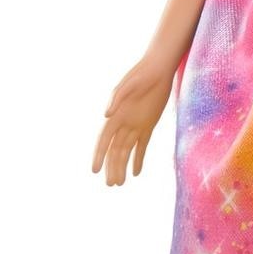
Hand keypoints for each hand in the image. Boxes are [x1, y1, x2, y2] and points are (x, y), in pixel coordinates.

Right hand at [92, 52, 178, 185]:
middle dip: (111, 167)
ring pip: (126, 151)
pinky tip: (136, 173)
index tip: (94, 170)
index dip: (98, 155)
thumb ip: (116, 99)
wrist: (158, 69)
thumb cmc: (141, 74)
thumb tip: (105, 115)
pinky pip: (142, 146)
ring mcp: (135, 125)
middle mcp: (123, 122)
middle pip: (114, 150)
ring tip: (119, 183)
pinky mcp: (148, 125)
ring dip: (122, 166)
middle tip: (111, 184)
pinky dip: (138, 159)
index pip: (104, 140)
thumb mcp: (128, 84)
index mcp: (116, 115)